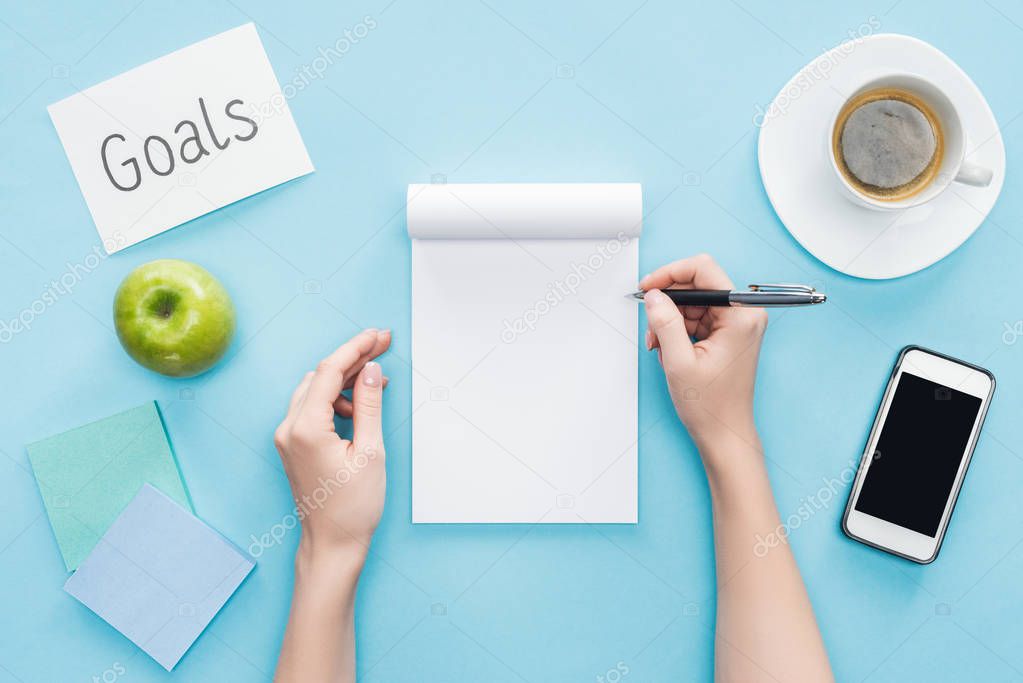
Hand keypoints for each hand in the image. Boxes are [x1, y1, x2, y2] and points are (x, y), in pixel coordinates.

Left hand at [273, 329, 390, 562]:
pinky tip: (359, 408)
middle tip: (383, 348)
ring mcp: (287, 437)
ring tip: (376, 384)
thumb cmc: (352, 508)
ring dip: (344, 380)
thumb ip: (369, 405)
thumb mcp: (370, 451)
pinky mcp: (293, 444)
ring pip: (315, 389)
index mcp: (305, 428)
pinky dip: (336, 399)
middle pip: (320, 375)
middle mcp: (288, 428)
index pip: (329, 371)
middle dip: (352, 359)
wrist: (332, 545)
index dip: (356, 348)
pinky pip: (312, 407)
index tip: (379, 336)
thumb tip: (371, 370)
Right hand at [641, 255, 766, 463]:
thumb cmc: (710, 405)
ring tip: (659, 346)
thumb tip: (654, 295)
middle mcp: (744, 314)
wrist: (724, 433)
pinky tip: (669, 350)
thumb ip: (664, 323)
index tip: (648, 287)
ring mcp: (738, 324)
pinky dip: (678, 330)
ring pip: (693, 303)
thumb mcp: (678, 362)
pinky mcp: (729, 334)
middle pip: (698, 285)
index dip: (670, 273)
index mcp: (740, 316)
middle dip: (668, 302)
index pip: (704, 269)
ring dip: (670, 320)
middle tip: (650, 323)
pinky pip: (697, 318)